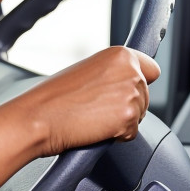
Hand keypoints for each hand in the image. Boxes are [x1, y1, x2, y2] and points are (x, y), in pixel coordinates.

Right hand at [14, 46, 160, 157]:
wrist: (38, 117)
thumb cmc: (52, 97)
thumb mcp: (85, 72)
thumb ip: (110, 73)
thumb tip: (124, 83)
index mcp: (119, 55)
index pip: (151, 69)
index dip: (138, 82)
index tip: (125, 89)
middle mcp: (130, 71)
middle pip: (145, 95)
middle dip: (125, 104)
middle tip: (95, 107)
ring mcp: (131, 94)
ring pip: (139, 115)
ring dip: (120, 120)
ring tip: (91, 116)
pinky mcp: (128, 118)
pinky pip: (131, 133)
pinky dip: (115, 136)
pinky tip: (94, 127)